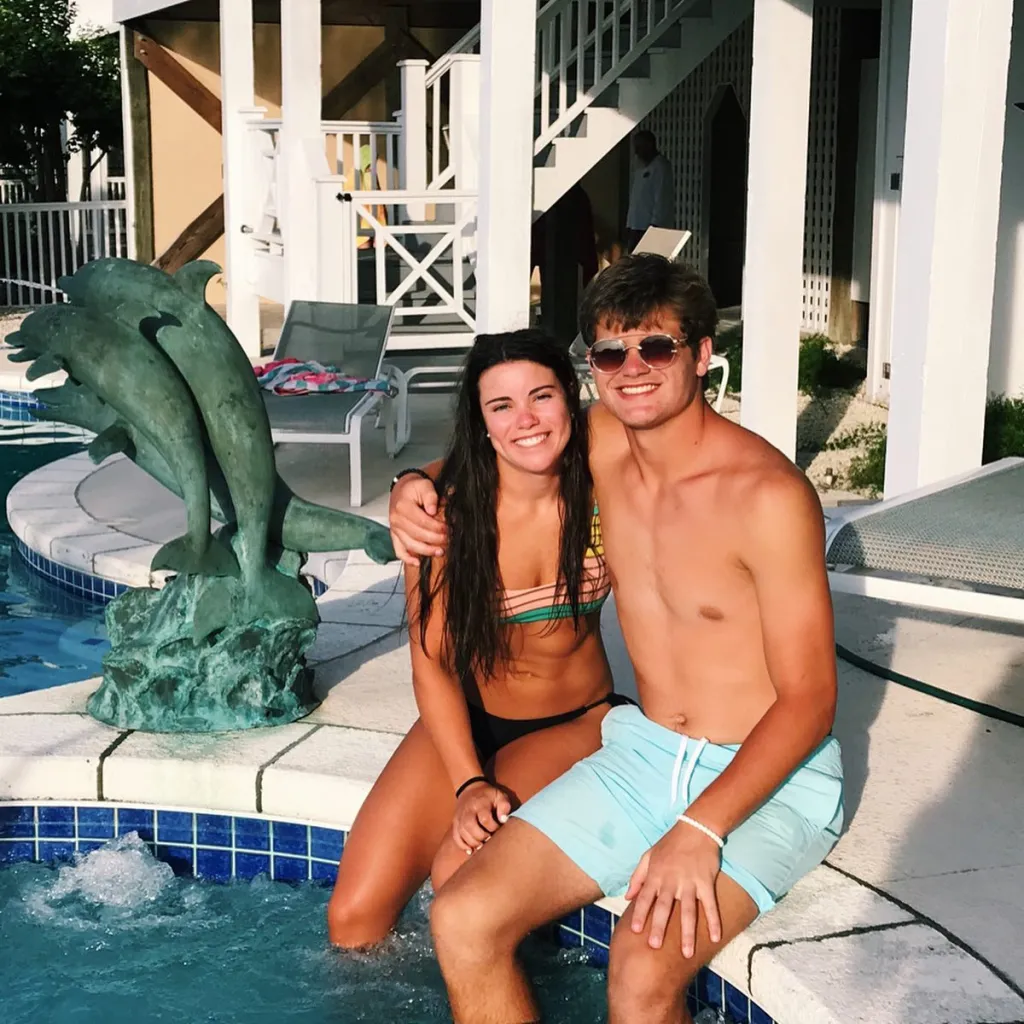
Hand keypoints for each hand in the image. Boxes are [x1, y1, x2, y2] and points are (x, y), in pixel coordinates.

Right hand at [389, 475, 445, 565]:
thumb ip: (430, 497)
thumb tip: (433, 510)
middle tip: (448, 540)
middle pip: (417, 535)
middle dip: (435, 539)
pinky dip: (407, 558)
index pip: (423, 522)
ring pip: (410, 545)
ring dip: (426, 551)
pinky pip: (399, 550)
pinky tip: (417, 562)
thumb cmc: (414, 488)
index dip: (437, 527)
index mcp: (403, 507)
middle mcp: (396, 519)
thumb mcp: (424, 486)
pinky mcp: (395, 535)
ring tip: (440, 551)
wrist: (402, 489)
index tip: (448, 529)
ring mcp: (395, 529)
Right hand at [451, 781, 511, 853]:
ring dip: (472, 843)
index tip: (498, 828)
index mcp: (480, 803)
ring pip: (462, 833)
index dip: (492, 827)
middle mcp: (467, 810)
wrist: (471, 788)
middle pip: (470, 826)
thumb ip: (504, 807)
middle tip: (489, 839)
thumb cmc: (489, 796)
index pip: (484, 818)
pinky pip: (456, 837)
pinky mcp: (455, 823)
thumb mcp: (500, 796)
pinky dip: (463, 845)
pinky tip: (471, 850)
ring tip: (482, 846)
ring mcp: (459, 817)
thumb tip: (503, 820)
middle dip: (481, 836)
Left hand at [625, 821, 722, 956]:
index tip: (635, 931)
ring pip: (688, 911)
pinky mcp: (706, 882)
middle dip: (659, 926)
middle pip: (664, 907)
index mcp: (656, 875)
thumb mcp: (649, 856)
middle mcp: (671, 881)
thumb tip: (627, 896)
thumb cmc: (670, 844)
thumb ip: (637, 877)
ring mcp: (689, 882)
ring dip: (687, 932)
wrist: (696, 829)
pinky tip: (715, 937)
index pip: (645, 897)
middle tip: (654, 945)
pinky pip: (710, 904)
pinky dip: (713, 921)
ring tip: (687, 953)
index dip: (640, 913)